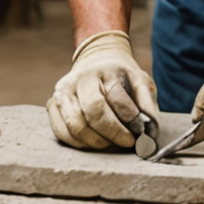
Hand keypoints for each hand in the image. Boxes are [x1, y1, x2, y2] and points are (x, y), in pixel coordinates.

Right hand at [47, 30, 157, 149]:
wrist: (96, 60)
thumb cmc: (121, 76)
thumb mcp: (140, 80)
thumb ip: (147, 103)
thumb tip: (150, 131)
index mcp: (107, 70)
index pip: (117, 98)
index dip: (130, 119)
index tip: (140, 133)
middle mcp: (82, 79)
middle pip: (93, 111)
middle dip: (113, 133)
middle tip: (127, 143)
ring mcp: (63, 91)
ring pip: (75, 125)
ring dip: (96, 141)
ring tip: (111, 144)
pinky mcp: (52, 104)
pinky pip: (61, 131)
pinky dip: (78, 143)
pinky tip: (93, 142)